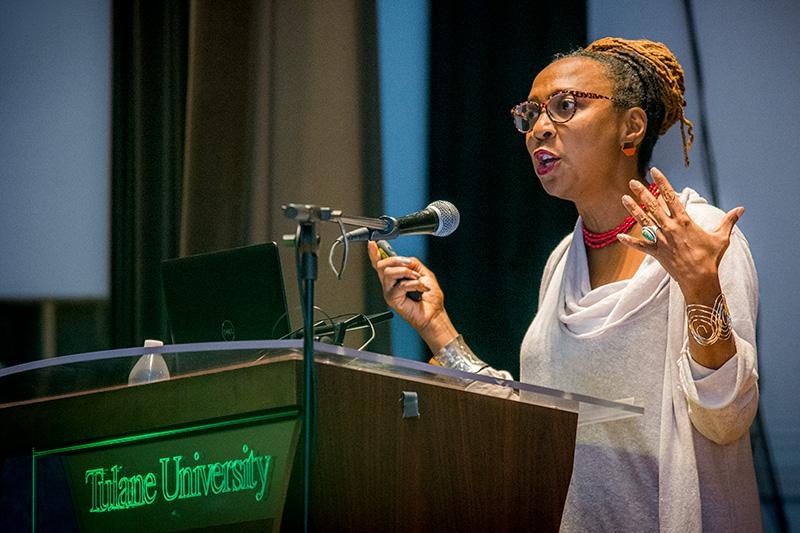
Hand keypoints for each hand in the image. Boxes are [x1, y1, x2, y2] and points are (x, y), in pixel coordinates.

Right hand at [367, 242, 456, 351]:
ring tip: (417, 279)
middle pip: (381, 265)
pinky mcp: (392, 299)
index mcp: (396, 276)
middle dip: (396, 260)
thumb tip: (403, 259)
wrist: (434, 313)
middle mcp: (390, 283)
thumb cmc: (430, 297)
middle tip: (409, 265)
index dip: (374, 253)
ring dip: (406, 272)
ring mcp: (389, 291)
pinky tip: (419, 288)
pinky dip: (413, 284)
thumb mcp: (422, 273)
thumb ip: (411, 263)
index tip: (372, 244)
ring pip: (388, 273)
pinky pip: (400, 285)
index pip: (381, 263)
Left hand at [617, 167, 743, 300]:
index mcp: (684, 221)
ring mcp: (661, 240)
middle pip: (653, 206)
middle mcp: (670, 228)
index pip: (672, 197)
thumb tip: (741, 209)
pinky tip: (618, 236)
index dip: (662, 183)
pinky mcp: (656, 253)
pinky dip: (629, 242)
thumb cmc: (711, 258)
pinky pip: (641, 246)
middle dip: (642, 193)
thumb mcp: (721, 237)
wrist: (700, 279)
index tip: (654, 172)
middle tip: (632, 182)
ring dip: (633, 210)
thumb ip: (728, 221)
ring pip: (644, 222)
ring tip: (624, 198)